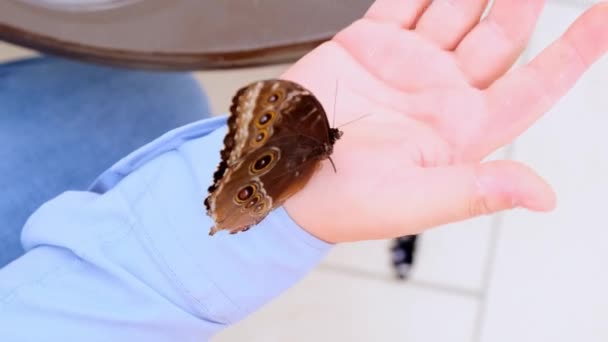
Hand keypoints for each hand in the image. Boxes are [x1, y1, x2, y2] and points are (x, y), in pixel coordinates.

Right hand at [281, 0, 607, 242]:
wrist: (280, 175)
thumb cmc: (343, 202)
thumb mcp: (413, 201)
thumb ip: (476, 191)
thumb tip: (544, 197)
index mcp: (461, 128)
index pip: (534, 85)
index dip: (575, 52)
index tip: (604, 16)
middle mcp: (440, 91)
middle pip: (500, 33)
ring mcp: (405, 63)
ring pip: (454, 6)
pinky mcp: (367, 44)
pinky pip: (402, 0)